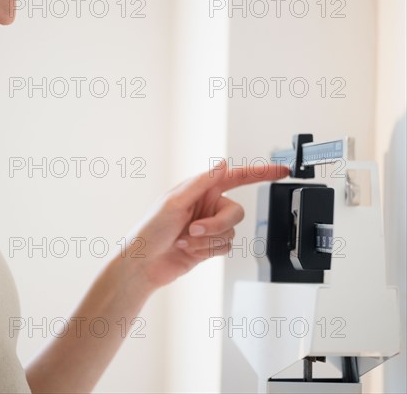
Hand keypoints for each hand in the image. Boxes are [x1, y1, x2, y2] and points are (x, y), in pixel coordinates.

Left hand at [123, 160, 288, 288]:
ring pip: (231, 233)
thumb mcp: (173, 201)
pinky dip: (207, 250)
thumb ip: (201, 183)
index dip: (262, 173)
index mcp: (201, 188)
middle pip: (236, 213)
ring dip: (207, 240)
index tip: (283, 170)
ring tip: (184, 240)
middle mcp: (207, 206)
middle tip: (194, 229)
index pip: (237, 176)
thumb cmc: (149, 230)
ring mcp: (209, 227)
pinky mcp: (209, 246)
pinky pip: (225, 247)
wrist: (143, 264)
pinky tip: (189, 249)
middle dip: (217, 225)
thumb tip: (223, 163)